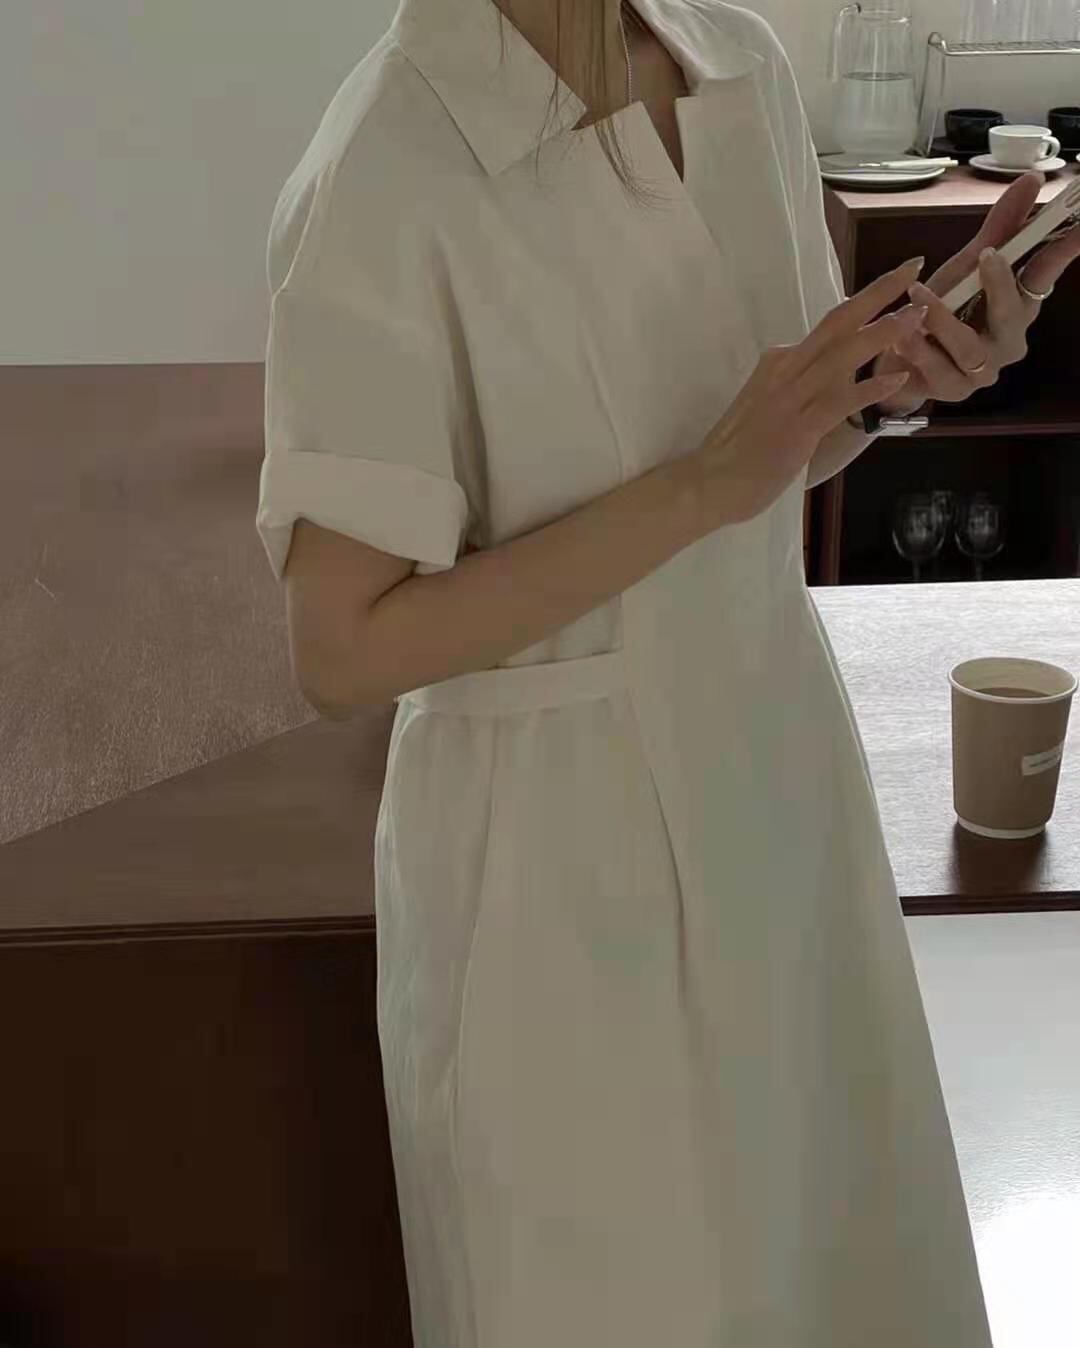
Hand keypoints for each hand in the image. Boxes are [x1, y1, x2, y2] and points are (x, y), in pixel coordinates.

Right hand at [695, 257, 926, 528]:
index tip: (895, 279)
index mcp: (780, 361)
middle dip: (878, 293)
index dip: (865, 299)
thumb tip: (835, 376)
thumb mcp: (771, 404)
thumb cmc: (738, 451)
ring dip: (883, 333)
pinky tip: (898, 378)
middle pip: (839, 322)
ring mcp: (791, 397)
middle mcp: (786, 368)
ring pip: (843, 355)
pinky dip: (871, 388)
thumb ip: (801, 386)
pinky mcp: (798, 428)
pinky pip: (840, 401)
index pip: (830, 324)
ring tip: (919, 316)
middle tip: (913, 266)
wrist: (709, 482)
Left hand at [873, 171, 1079, 413]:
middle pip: (1014, 314)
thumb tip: (1034, 179)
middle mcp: (1008, 341)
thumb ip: (999, 228)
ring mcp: (983, 371)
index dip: (1064, 249)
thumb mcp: (963, 266)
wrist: (894, 364)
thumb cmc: (936, 312)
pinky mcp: (954, 391)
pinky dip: (918, 350)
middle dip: (1001, 284)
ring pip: (970, 347)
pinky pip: (938, 371)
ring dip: (942, 318)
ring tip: (916, 294)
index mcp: (1017, 307)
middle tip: (985, 254)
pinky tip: (901, 334)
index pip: (1044, 273)